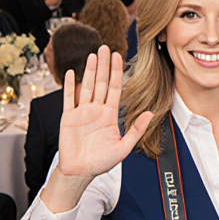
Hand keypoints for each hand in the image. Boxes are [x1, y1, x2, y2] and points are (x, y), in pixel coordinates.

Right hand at [41, 47, 149, 212]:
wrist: (80, 172)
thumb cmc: (102, 162)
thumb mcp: (124, 147)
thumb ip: (136, 130)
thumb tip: (150, 113)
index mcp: (110, 115)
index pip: (115, 89)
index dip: (117, 73)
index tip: (119, 57)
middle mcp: (96, 110)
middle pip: (101, 83)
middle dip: (104, 65)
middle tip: (106, 47)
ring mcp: (82, 112)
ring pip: (87, 87)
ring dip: (89, 71)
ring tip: (93, 55)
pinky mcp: (68, 118)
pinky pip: (69, 99)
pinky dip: (69, 86)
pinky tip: (71, 72)